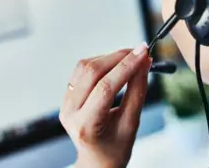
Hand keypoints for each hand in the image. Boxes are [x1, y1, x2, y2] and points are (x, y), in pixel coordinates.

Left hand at [59, 43, 151, 167]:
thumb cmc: (115, 148)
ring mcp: (65, 103)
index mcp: (85, 125)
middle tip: (140, 51)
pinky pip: (81, 71)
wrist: (97, 160)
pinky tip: (115, 65)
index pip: (105, 88)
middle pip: (92, 72)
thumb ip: (137, 92)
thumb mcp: (131, 124)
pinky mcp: (66, 95)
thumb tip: (144, 63)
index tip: (143, 52)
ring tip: (130, 58)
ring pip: (84, 67)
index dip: (126, 67)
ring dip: (109, 58)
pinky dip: (100, 63)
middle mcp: (70, 112)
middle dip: (118, 58)